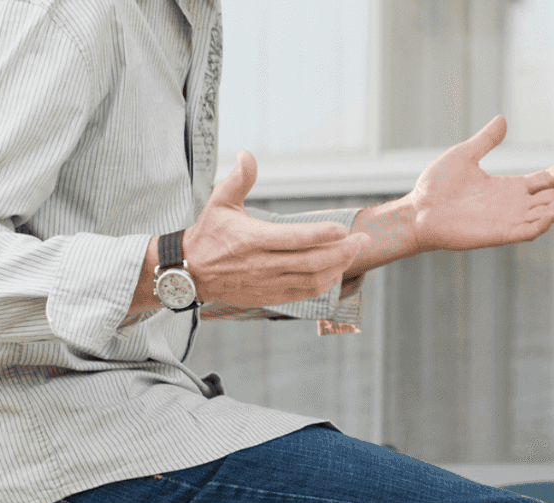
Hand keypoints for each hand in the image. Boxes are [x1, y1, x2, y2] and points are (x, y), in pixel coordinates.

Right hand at [184, 151, 370, 307]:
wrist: (189, 272)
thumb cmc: (208, 234)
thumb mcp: (220, 202)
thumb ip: (239, 179)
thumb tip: (247, 154)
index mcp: (252, 240)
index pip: (294, 239)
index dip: (321, 235)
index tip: (343, 229)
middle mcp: (261, 264)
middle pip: (310, 262)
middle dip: (342, 252)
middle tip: (363, 240)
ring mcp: (266, 283)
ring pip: (310, 280)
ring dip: (337, 268)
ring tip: (353, 253)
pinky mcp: (268, 296)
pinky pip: (303, 293)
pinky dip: (323, 284)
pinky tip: (336, 271)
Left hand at [409, 115, 553, 251]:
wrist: (419, 210)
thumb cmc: (436, 186)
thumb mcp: (465, 155)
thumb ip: (486, 141)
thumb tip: (502, 120)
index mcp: (508, 188)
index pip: (544, 180)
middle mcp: (513, 205)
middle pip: (552, 196)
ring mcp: (509, 220)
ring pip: (547, 213)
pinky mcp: (501, 233)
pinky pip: (531, 229)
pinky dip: (546, 219)